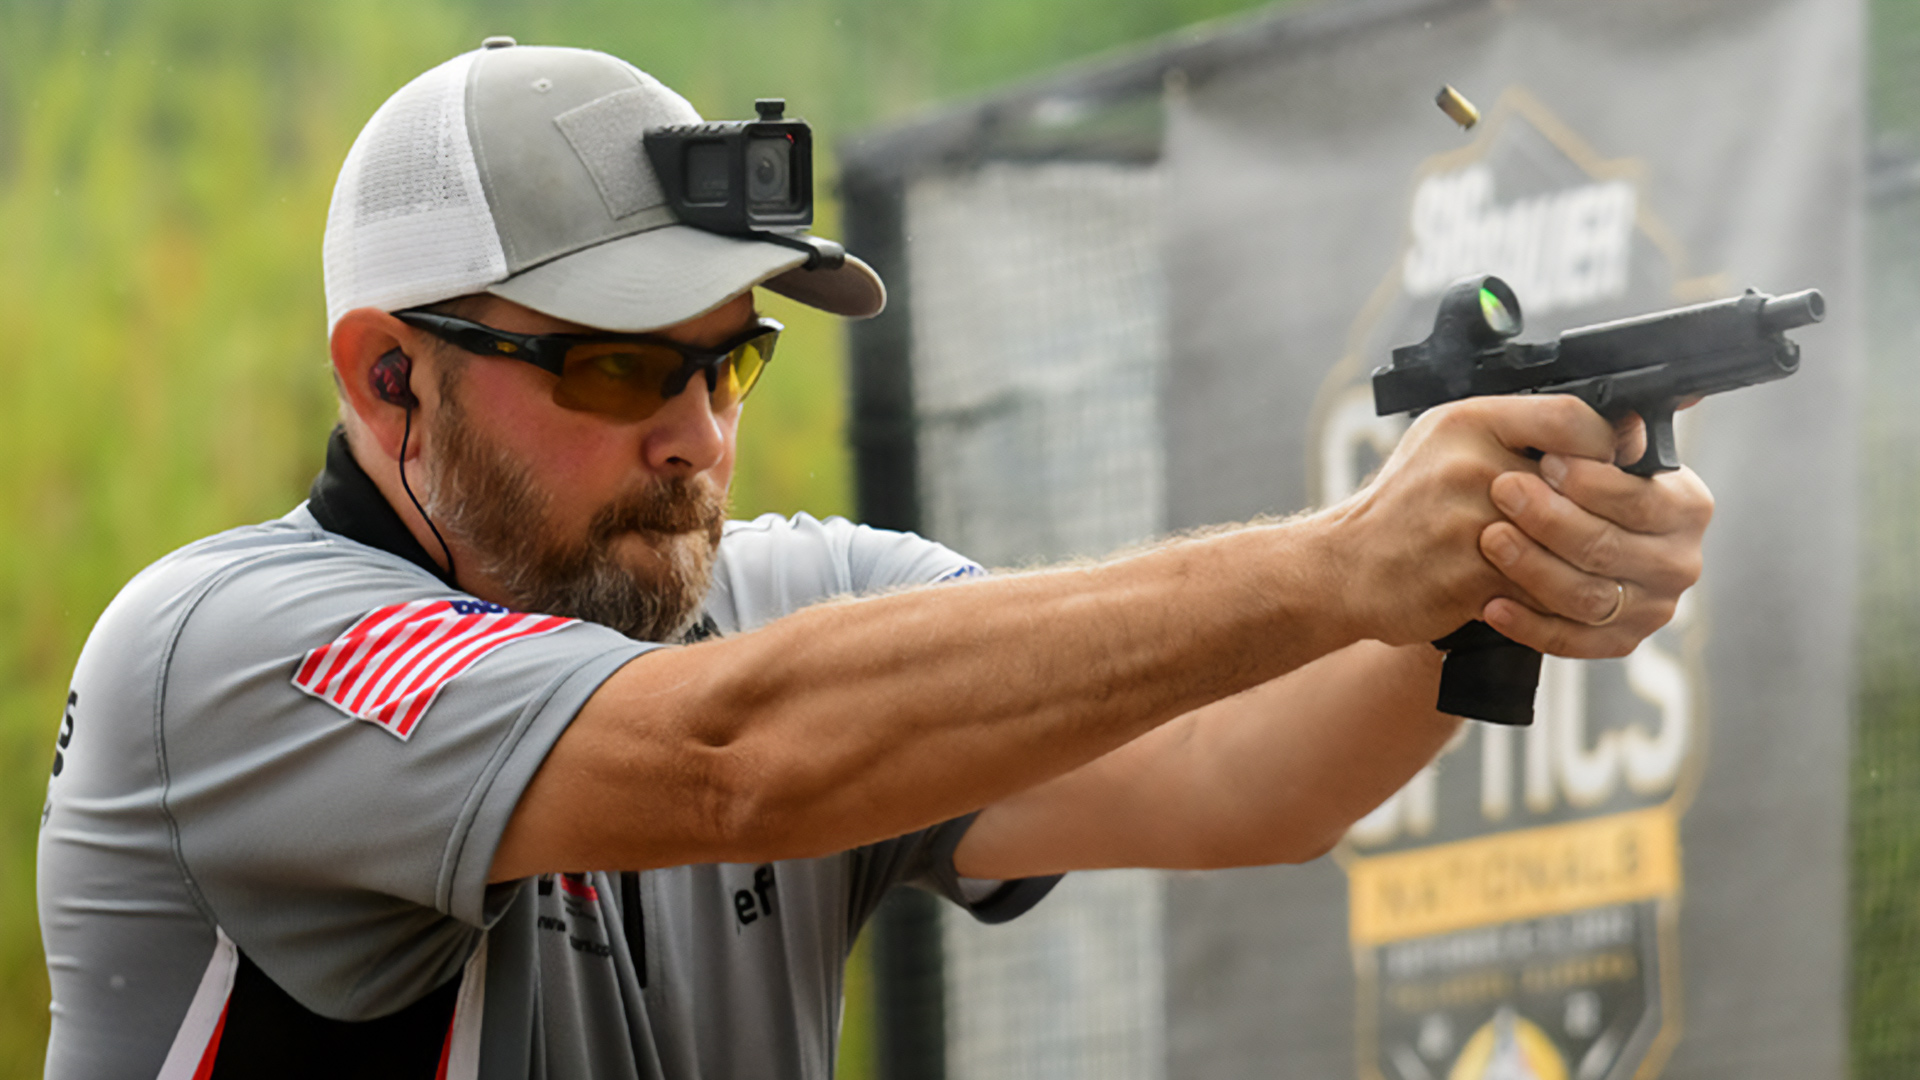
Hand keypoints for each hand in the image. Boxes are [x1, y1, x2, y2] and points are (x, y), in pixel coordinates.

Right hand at [1322, 395, 1621, 646]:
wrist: (1344, 565)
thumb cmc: (1405, 505)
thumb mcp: (1449, 442)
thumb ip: (1520, 431)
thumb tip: (1615, 431)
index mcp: (1469, 422)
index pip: (1569, 418)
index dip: (1602, 445)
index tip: (1607, 465)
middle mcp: (1468, 466)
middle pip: (1577, 486)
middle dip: (1597, 512)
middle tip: (1602, 523)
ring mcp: (1469, 524)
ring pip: (1567, 545)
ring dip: (1580, 561)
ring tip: (1575, 562)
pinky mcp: (1470, 578)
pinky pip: (1541, 589)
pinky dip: (1549, 595)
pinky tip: (1539, 590)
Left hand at [1476, 412, 1712, 657]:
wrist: (1550, 537)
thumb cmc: (1572, 484)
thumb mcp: (1593, 449)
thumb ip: (1606, 430)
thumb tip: (1640, 402)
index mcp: (1685, 508)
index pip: (1640, 500)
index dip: (1589, 482)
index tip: (1544, 459)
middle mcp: (1677, 562)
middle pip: (1609, 548)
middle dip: (1550, 519)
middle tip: (1504, 490)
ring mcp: (1650, 607)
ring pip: (1588, 598)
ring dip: (1533, 568)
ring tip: (1491, 538)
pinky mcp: (1619, 641)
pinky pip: (1572, 640)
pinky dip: (1528, 624)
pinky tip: (1492, 602)